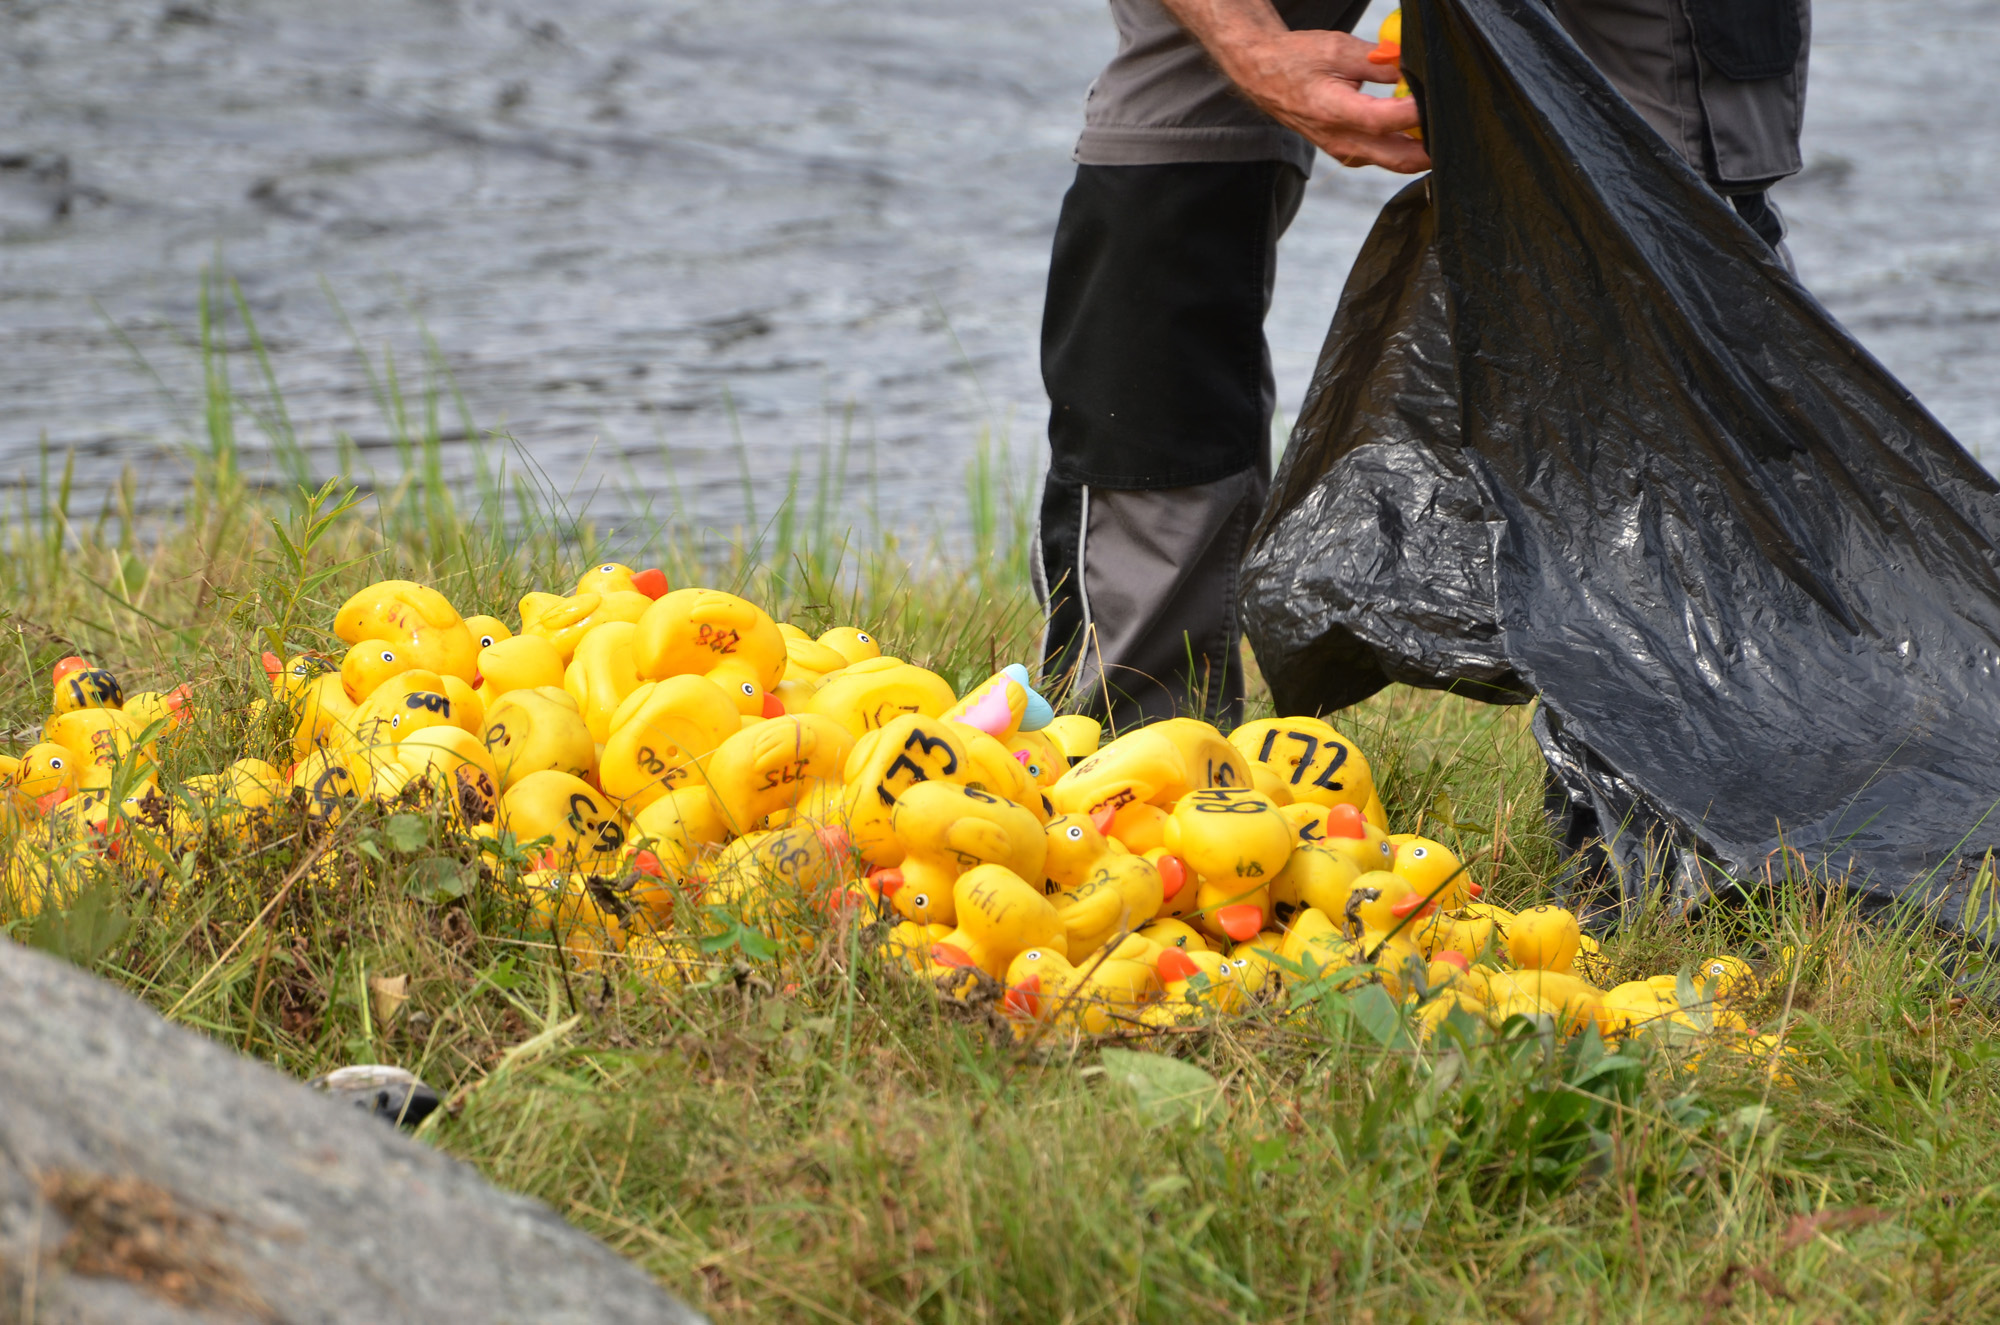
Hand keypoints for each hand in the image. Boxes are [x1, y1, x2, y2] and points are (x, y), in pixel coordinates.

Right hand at [1216, 28, 1431, 171]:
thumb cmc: (1296, 59)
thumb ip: (1379, 61)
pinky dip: (1403, 148)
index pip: (1386, 120)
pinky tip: (1416, 130)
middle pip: (1398, 158)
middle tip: (1456, 128)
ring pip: (1392, 161)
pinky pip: (1381, 157)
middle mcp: (1338, 139)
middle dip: (1431, 148)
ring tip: (1440, 127)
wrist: (1263, 74)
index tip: (1439, 98)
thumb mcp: (1339, 49)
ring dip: (1420, 150)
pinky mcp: (1344, 151)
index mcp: (1333, 111)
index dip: (1416, 112)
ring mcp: (1341, 150)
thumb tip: (1413, 69)